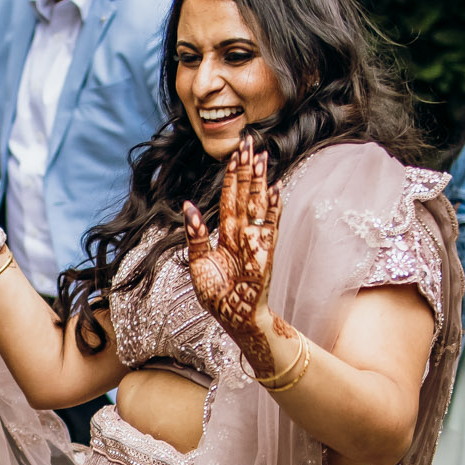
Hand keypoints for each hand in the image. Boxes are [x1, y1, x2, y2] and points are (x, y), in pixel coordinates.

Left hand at [185, 143, 286, 376]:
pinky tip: (275, 191)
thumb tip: (188, 206)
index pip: (229, 199)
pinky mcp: (264, 256)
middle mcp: (242, 235)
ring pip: (257, 206)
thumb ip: (195, 234)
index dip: (232, 177)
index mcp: (226, 236)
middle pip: (245, 196)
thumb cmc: (217, 295)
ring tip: (263, 159)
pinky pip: (268, 229)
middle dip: (247, 171)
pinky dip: (272, 210)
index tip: (236, 152)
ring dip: (260, 183)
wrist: (232, 320)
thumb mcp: (198, 262)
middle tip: (250, 144)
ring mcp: (255, 243)